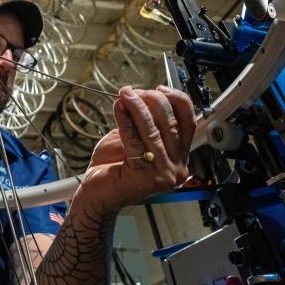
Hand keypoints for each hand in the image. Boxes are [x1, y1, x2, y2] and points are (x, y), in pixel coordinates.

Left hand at [80, 85, 193, 213]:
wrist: (96, 196)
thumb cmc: (113, 169)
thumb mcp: (134, 139)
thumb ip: (143, 121)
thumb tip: (142, 95)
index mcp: (179, 157)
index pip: (188, 123)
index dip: (177, 101)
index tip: (160, 88)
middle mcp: (176, 168)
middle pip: (171, 125)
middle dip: (152, 101)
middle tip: (133, 91)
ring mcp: (163, 175)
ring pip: (154, 131)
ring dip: (138, 108)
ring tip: (125, 94)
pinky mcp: (145, 178)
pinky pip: (136, 142)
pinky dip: (126, 121)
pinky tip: (119, 108)